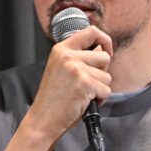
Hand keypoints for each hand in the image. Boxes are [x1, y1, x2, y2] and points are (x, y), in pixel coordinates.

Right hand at [26, 24, 113, 139]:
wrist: (43, 119)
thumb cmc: (54, 98)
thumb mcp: (61, 69)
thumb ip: (79, 57)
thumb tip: (104, 49)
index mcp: (61, 49)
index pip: (91, 32)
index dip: (105, 39)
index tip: (107, 49)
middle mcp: (68, 56)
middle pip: (104, 56)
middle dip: (101, 72)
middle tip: (86, 83)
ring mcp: (76, 69)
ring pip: (107, 76)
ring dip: (99, 89)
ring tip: (82, 95)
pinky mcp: (85, 84)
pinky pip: (106, 90)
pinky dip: (100, 100)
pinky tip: (84, 103)